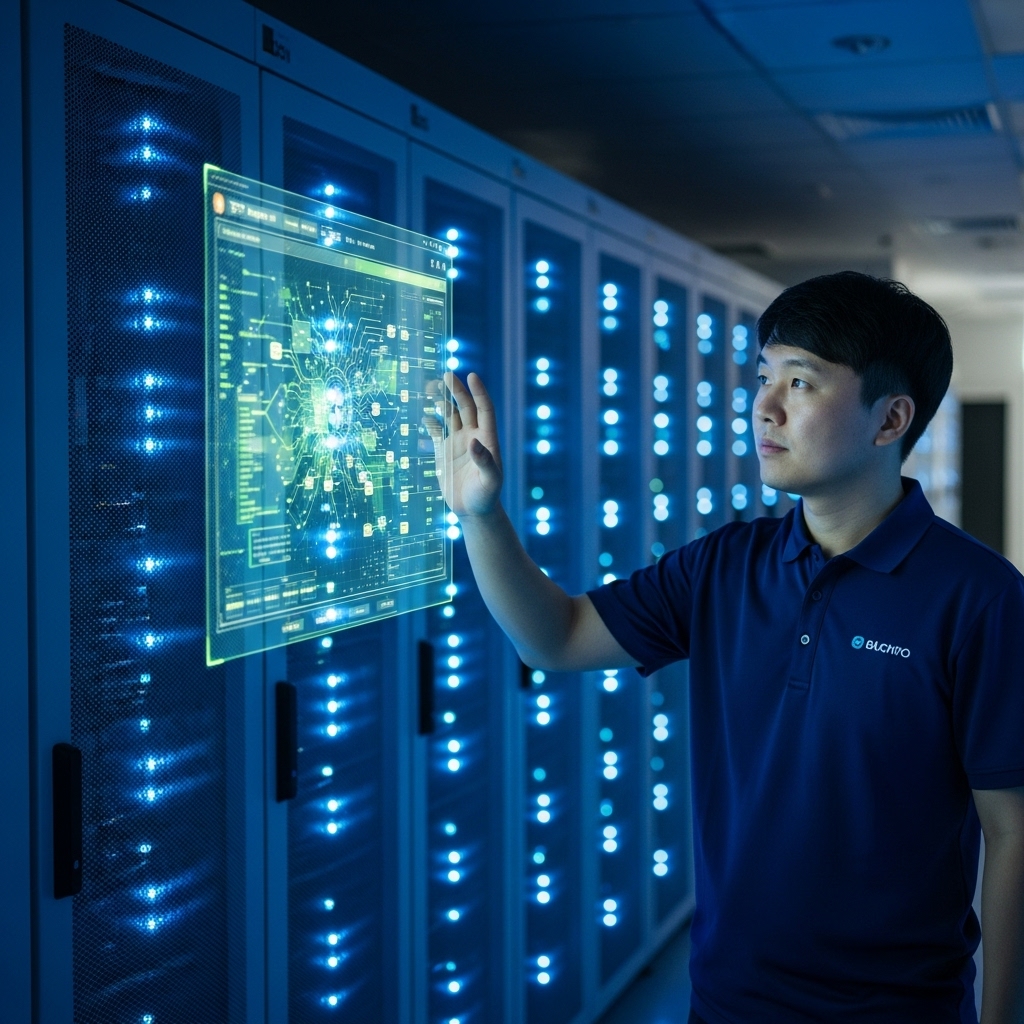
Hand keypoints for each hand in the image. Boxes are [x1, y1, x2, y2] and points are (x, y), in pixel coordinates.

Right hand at [424, 372, 503, 517]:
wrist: (474, 511)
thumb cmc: (487, 496)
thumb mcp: (491, 481)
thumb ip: (485, 462)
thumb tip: (474, 442)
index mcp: (487, 439)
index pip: (485, 410)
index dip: (479, 392)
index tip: (472, 376)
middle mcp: (473, 436)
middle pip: (465, 407)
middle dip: (457, 390)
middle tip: (446, 375)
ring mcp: (458, 443)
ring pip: (449, 416)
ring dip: (441, 402)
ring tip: (430, 388)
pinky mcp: (445, 453)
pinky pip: (437, 432)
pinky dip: (431, 423)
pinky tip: (424, 415)